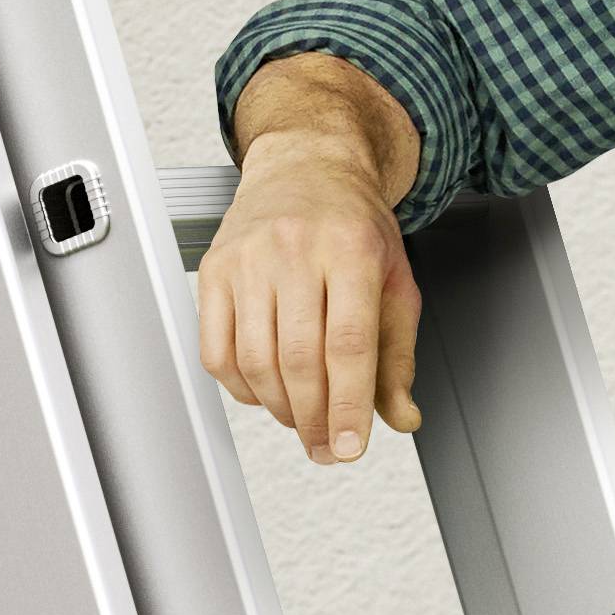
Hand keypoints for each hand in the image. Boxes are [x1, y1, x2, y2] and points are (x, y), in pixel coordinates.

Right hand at [193, 114, 419, 465]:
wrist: (306, 167)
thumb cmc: (354, 226)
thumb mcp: (396, 281)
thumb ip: (398, 355)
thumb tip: (401, 417)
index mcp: (351, 249)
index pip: (347, 343)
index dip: (348, 404)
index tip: (350, 447)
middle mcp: (296, 248)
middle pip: (299, 358)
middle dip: (315, 418)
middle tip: (327, 447)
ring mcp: (248, 258)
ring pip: (255, 360)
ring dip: (280, 408)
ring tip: (303, 420)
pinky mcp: (214, 270)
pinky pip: (217, 350)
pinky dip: (241, 387)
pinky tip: (266, 392)